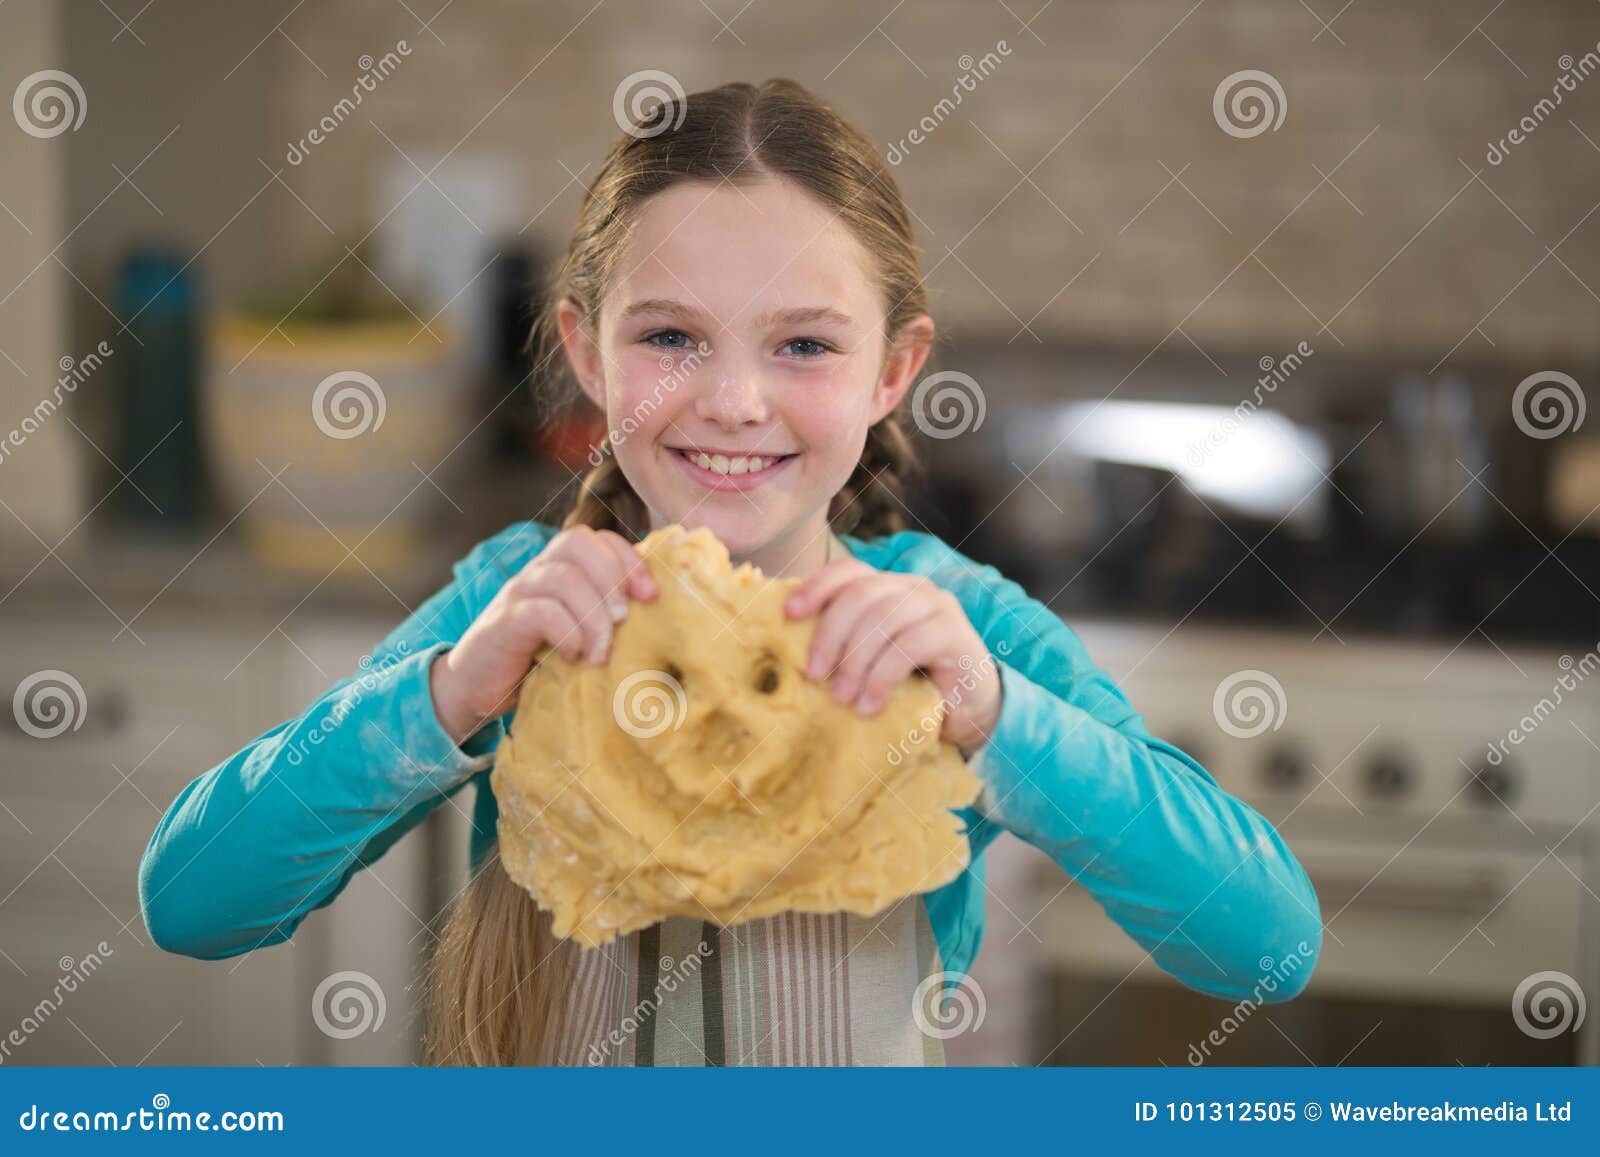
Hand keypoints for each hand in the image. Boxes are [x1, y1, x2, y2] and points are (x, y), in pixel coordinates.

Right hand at [429, 526, 658, 745]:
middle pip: (577, 542)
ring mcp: (517, 594)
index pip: (598, 538)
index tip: (652, 596)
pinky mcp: (502, 623)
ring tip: (602, 651)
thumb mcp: (579, 634)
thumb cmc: (538, 660)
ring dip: (592, 615)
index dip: (629, 559)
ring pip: (562, 577)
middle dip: (612, 576)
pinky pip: (539, 611)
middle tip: (625, 619)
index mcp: (561, 569)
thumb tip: (662, 619)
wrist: (475, 687)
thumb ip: (608, 619)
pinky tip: (573, 656)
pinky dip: (566, 632)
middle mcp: (538, 572)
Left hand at [784, 558, 1003, 759]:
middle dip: (830, 635)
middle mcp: (914, 587)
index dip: (816, 587)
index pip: (848, 571)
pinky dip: (882, 678)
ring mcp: (938, 606)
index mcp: (888, 587)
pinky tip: (870, 705)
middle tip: (814, 676)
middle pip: (860, 595)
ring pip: (883, 620)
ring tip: (841, 698)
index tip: (788, 615)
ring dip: (855, 662)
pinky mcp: (955, 633)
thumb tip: (788, 648)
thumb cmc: (913, 685)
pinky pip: (908, 647)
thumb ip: (844, 645)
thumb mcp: (872, 661)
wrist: (970, 711)